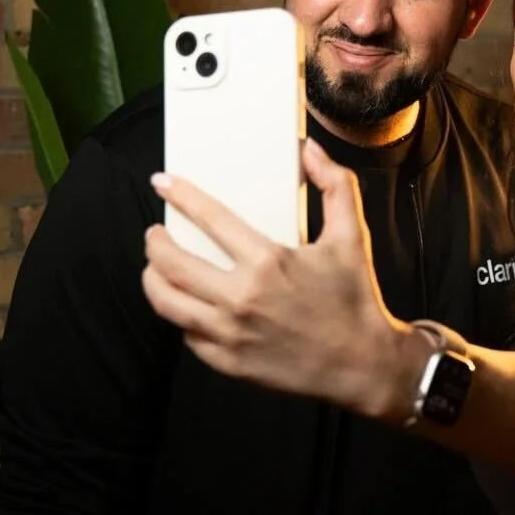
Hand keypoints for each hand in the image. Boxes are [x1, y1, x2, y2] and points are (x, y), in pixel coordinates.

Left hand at [141, 140, 411, 416]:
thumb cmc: (354, 299)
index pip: (208, 217)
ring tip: (156, 268)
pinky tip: (185, 303)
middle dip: (154, 242)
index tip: (163, 183)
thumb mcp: (351, 236)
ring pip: (166, 302)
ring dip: (152, 279)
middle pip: (171, 263)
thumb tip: (309, 149)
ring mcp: (230, 333)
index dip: (179, 195)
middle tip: (156, 233)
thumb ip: (335, 185)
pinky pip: (186, 334)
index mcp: (268, 261)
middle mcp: (242, 298)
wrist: (362, 366)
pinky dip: (181, 315)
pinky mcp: (228, 362)